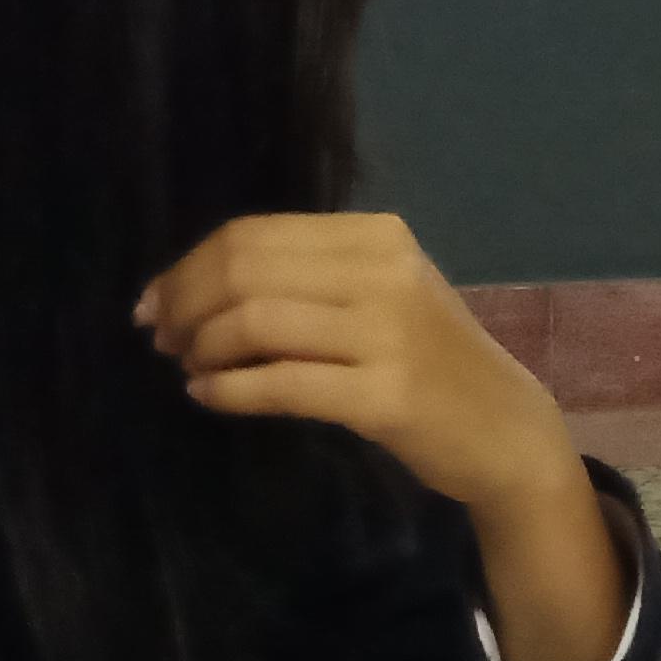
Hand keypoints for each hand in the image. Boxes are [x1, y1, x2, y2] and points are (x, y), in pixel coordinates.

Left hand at [140, 212, 625, 660]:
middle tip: (162, 339)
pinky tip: (207, 397)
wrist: (503, 427)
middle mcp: (384, 272)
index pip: (256, 232)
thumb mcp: (380, 295)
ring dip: (201, 347)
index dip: (189, 266)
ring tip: (188, 368)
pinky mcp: (384, 395)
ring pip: (256, 321)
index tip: (156, 302)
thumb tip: (196, 285)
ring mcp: (388, 333)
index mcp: (378, 236)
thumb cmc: (429, 360)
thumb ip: (308, 279)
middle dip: (186, 303)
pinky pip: (281, 384)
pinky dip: (228, 390)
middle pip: (246, 269)